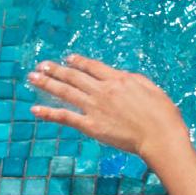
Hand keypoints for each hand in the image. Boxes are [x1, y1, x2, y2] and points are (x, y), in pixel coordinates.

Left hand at [27, 54, 189, 165]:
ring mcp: (95, 107)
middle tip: (41, 65)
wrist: (160, 135)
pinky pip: (66, 117)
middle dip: (56, 70)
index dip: (78, 61)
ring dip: (47, 83)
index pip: (92, 66)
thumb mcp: (150, 88)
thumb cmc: (162, 114)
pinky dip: (49, 113)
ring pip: (66, 92)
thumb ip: (132, 81)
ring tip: (33, 77)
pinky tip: (35, 109)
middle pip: (74, 76)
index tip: (68, 58)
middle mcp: (103, 90)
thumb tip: (121, 78)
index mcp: (118, 79)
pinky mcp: (92, 126)